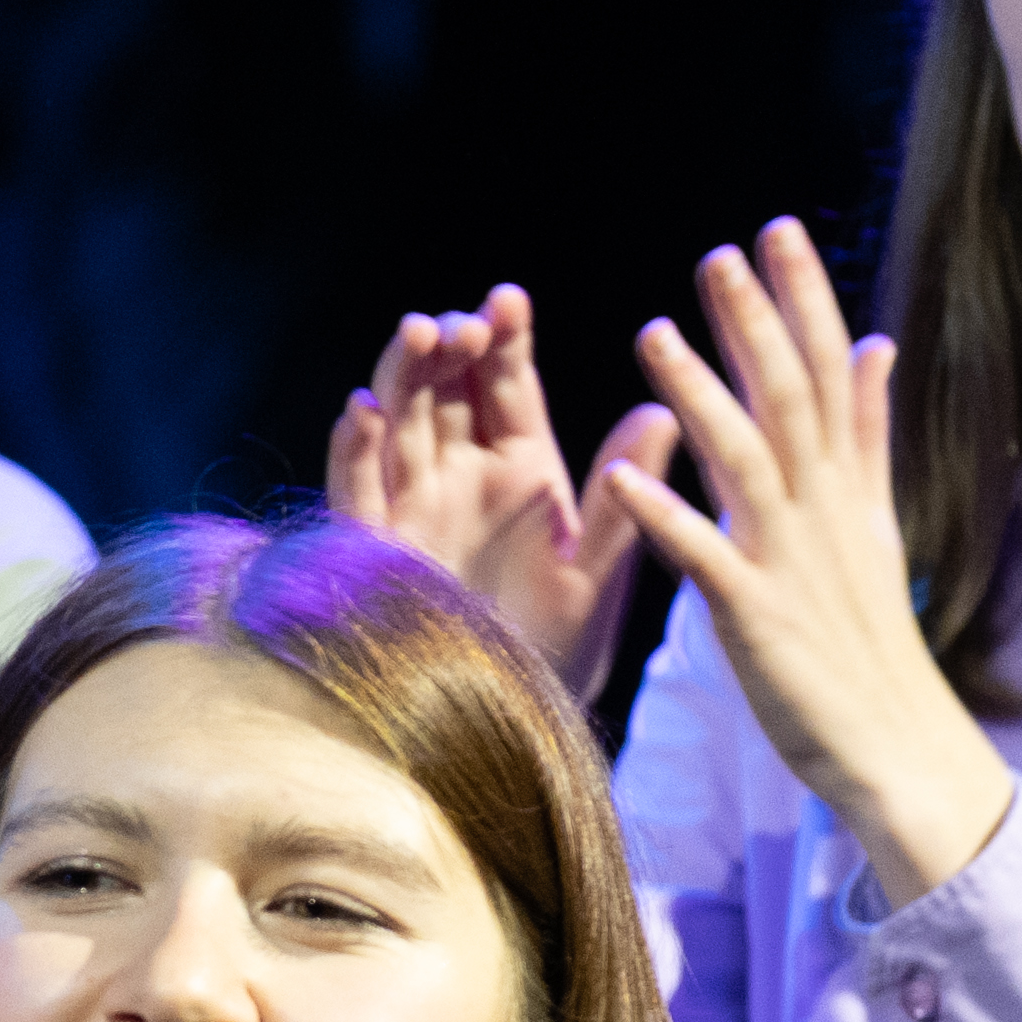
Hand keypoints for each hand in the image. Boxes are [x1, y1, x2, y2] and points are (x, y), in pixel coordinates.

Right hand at [324, 283, 681, 696]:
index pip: (505, 385)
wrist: (510, 721)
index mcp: (518, 469)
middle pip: (443, 389)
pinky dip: (356, 449)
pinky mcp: (375, 547)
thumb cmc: (559, 649)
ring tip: (419, 334)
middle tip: (464, 321)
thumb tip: (665, 412)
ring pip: (396, 423)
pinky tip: (364, 412)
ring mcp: (412, 507)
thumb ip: (624, 491)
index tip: (508, 299)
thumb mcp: (599, 568)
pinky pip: (356, 489)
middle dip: (448, 346)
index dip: (504, 339)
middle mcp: (459, 477)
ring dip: (400, 376)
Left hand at [607, 220, 1021, 909]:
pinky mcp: (754, 617)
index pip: (827, 371)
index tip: (775, 230)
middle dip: (754, 325)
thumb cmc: (868, 635)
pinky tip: (626, 475)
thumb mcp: (875, 520)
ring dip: (700, 396)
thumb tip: (876, 341)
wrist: (894, 741)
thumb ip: (868, 430)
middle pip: (788, 399)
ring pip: (744, 462)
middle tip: (718, 253)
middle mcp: (823, 510)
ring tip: (653, 334)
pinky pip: (704, 557)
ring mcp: (789, 561)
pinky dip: (667, 516)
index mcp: (847, 485)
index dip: (802, 299)